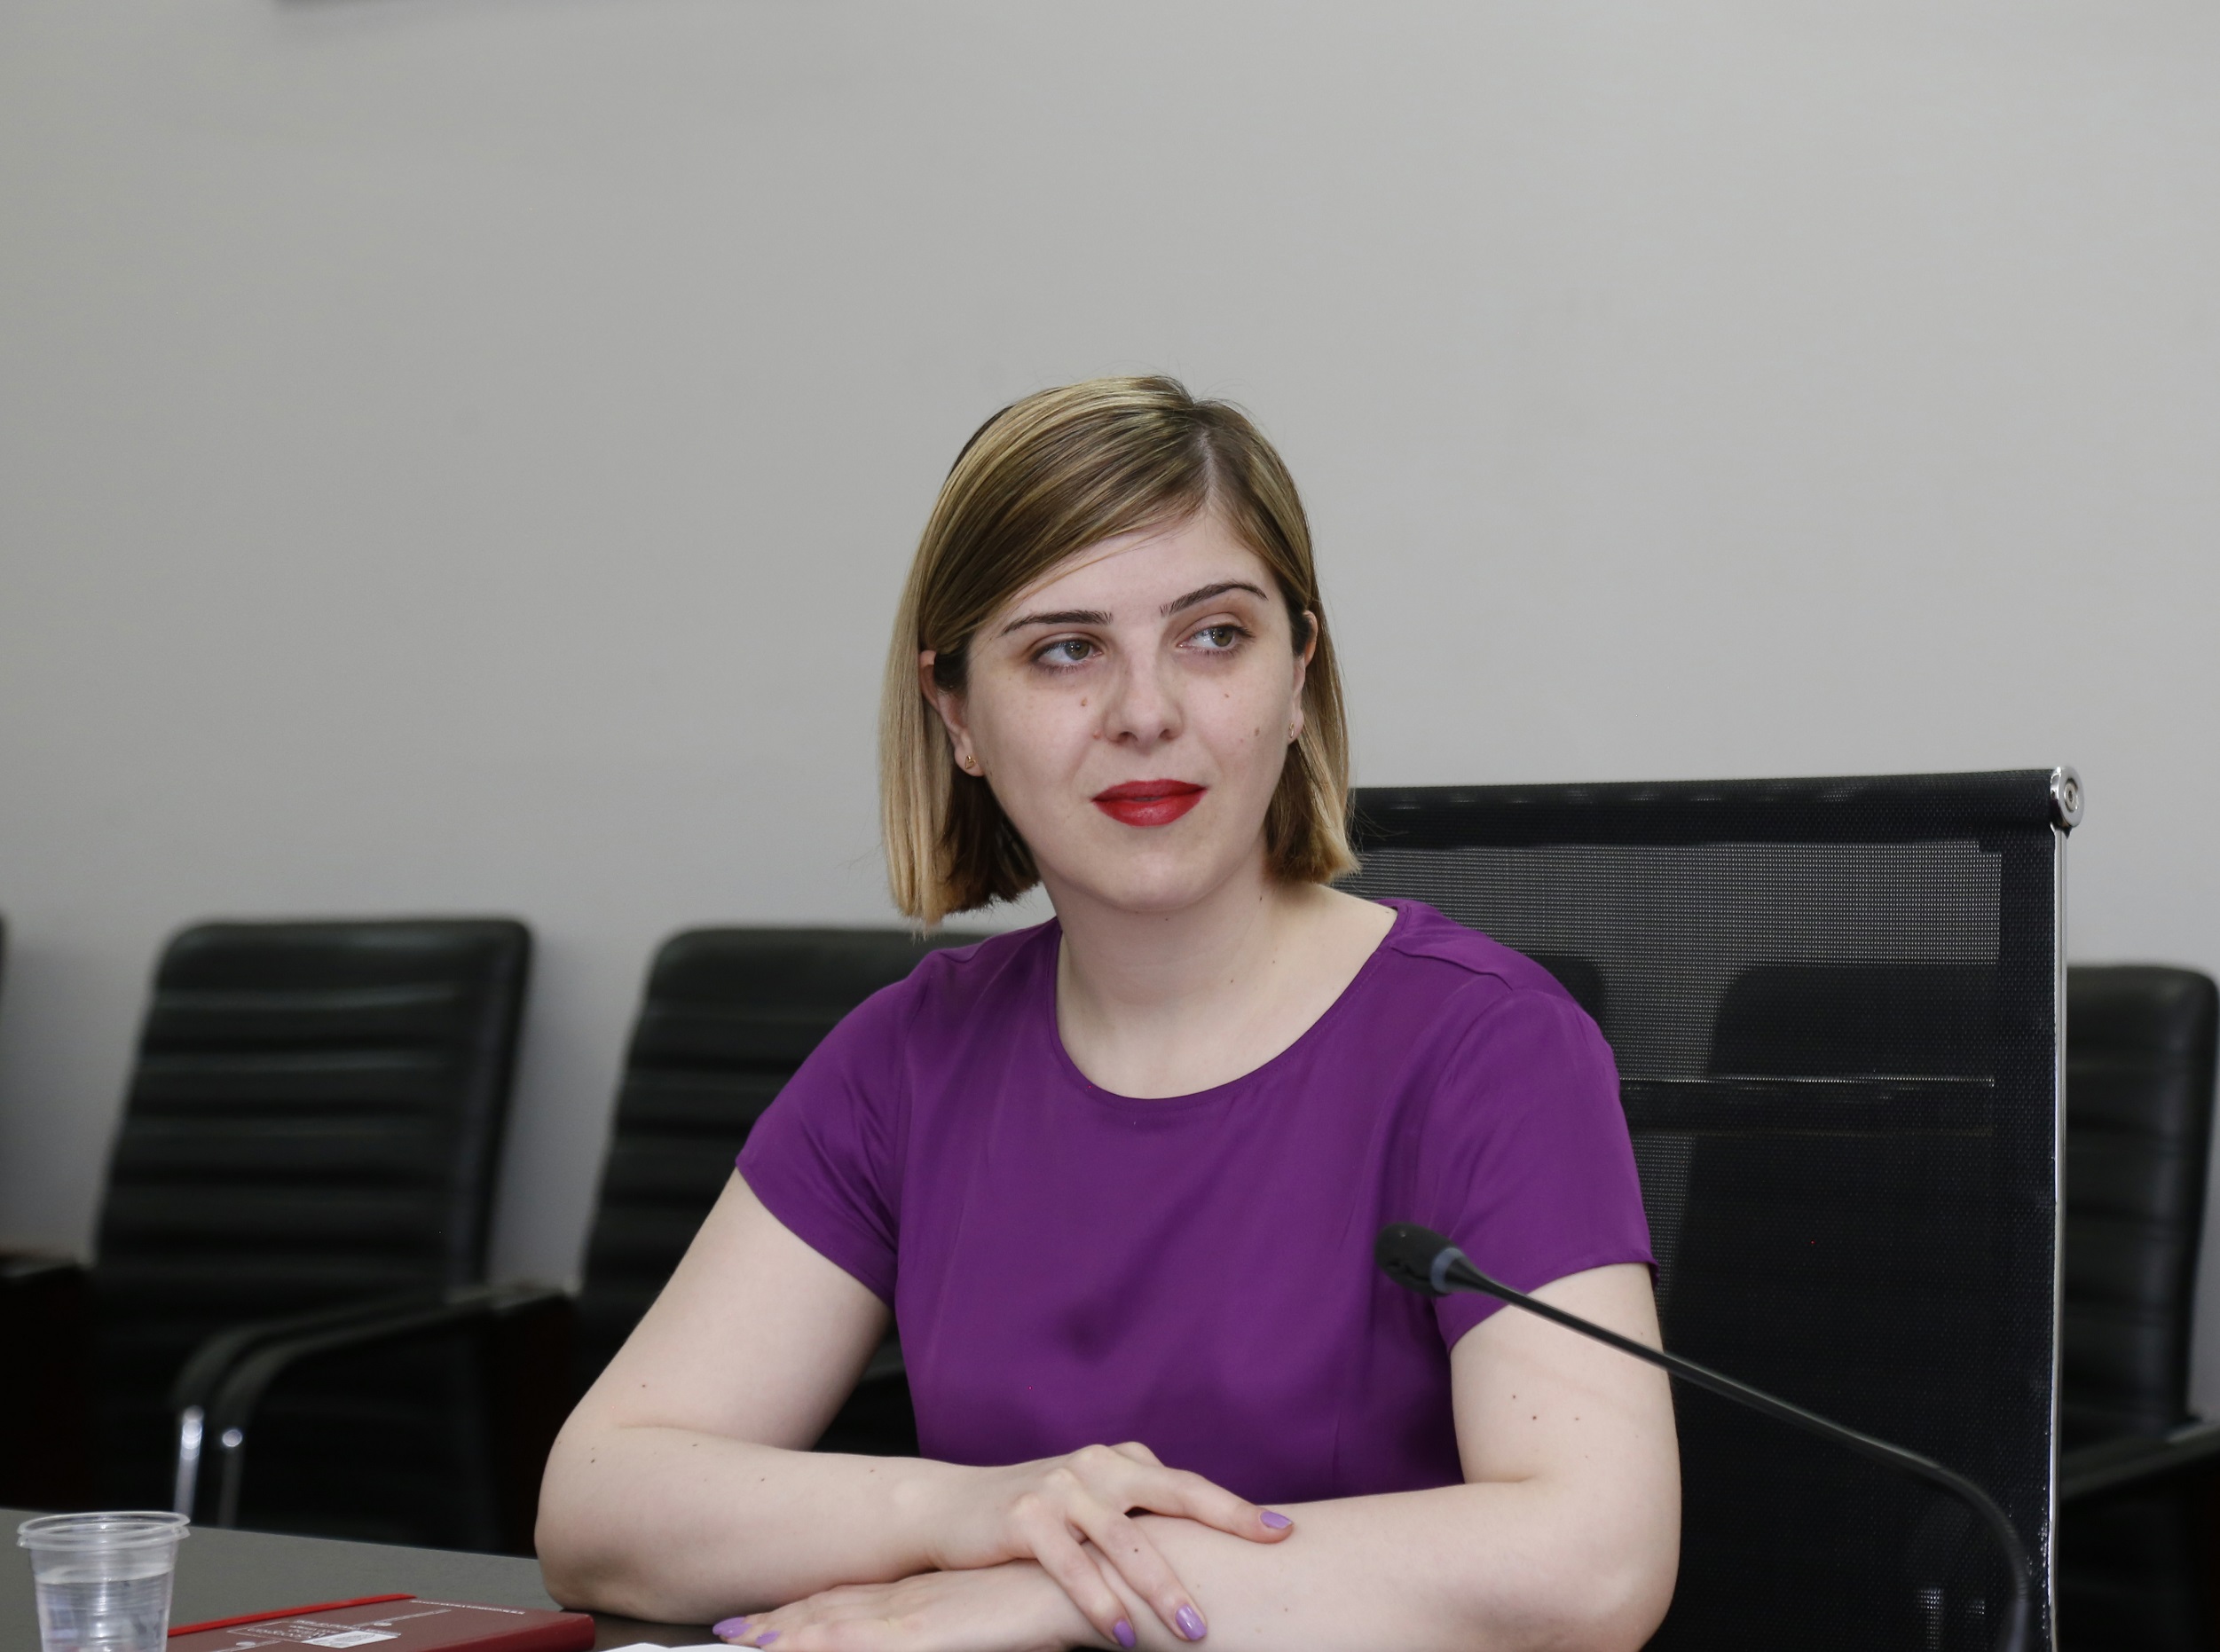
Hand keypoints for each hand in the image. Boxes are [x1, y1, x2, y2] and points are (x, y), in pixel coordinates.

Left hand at [712, 1560, 1089, 1651]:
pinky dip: (825, 1645)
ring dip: (785, 1637)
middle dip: (779, 1624)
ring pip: (838, 1624)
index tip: (764, 1621)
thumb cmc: (1095, 1599)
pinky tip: (783, 1650)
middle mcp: (928, 1594)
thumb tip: (1006, 1620)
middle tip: (723, 1631)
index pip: (861, 1601)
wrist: (1128, 1575)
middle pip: (836, 1608)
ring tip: (734, 1641)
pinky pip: (870, 1643)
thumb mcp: (1041, 1614)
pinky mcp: (940, 1627)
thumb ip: (1007, 1616)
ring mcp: (929, 1609)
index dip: (812, 1609)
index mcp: (945, 1589)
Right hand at [918, 1442, 1292, 1646]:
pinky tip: (1122, 1635)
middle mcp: (1097, 1464)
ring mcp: (1060, 1486)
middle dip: (1225, 1525)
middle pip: (1173, 1495)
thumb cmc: (1035, 1519)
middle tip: (1269, 1552)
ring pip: (1125, 1540)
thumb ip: (1137, 1518)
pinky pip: (1071, 1564)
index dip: (1236, 1508)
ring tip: (1194, 1631)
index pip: (1189, 1486)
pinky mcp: (1024, 1516)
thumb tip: (1205, 1556)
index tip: (1284, 1531)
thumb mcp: (1090, 1507)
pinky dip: (1099, 1601)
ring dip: (1162, 1589)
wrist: (948, 1510)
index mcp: (1121, 1461)